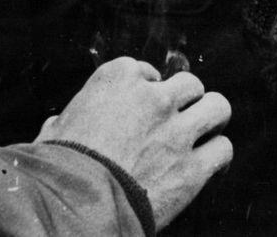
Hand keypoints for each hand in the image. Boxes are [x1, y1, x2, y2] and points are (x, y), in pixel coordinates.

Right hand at [37, 56, 232, 229]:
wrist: (75, 206)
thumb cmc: (56, 169)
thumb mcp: (52, 132)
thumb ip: (64, 121)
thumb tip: (57, 126)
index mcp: (117, 79)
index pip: (144, 70)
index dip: (144, 89)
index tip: (140, 106)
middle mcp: (152, 97)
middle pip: (188, 83)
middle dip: (185, 101)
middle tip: (179, 119)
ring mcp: (176, 131)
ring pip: (217, 106)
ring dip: (211, 119)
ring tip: (205, 132)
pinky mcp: (193, 168)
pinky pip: (223, 149)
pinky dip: (219, 157)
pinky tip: (212, 167)